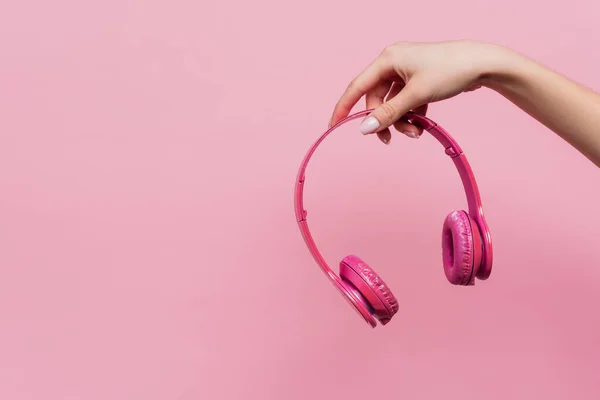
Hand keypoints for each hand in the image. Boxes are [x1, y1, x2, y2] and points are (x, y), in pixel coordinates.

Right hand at [330, 40, 503, 143]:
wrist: (483, 64)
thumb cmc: (450, 70)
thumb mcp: (416, 95)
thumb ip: (389, 113)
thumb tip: (365, 129)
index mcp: (387, 59)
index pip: (357, 86)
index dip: (344, 107)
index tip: (333, 125)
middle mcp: (393, 63)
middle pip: (376, 99)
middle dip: (385, 121)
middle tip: (393, 139)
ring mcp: (407, 72)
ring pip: (392, 103)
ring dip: (401, 121)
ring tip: (416, 132)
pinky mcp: (419, 80)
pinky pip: (405, 102)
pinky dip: (411, 114)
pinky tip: (422, 122)